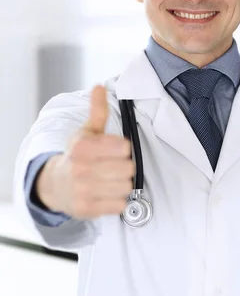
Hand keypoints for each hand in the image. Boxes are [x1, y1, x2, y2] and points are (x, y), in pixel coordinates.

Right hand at [36, 85, 134, 218]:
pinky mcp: (87, 209)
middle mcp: (80, 169)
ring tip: (109, 180)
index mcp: (82, 147)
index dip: (123, 149)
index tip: (115, 151)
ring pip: (126, 187)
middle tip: (112, 167)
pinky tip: (106, 194)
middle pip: (128, 168)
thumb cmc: (76, 157)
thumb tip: (99, 87)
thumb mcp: (86, 132)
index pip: (124, 147)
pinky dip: (117, 200)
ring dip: (121, 184)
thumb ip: (98, 111)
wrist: (55, 185)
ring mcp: (83, 190)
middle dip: (124, 167)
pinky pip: (120, 204)